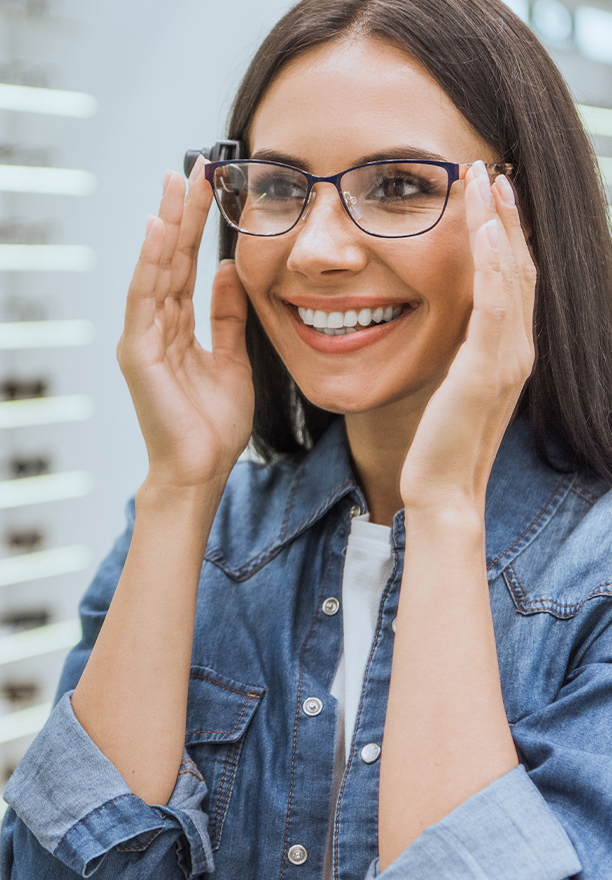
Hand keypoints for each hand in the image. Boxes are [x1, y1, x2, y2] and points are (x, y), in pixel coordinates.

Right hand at [117, 157, 253, 489]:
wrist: (202, 470)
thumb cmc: (213, 424)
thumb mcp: (231, 359)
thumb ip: (227, 317)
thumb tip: (231, 271)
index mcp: (177, 328)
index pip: (185, 266)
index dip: (194, 226)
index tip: (207, 186)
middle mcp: (155, 326)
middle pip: (168, 259)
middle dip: (179, 212)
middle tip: (192, 166)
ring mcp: (143, 337)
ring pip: (155, 269)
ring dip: (166, 224)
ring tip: (176, 182)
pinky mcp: (138, 352)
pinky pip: (145, 299)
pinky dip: (149, 262)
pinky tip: (156, 229)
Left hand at [399, 163, 535, 513]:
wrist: (443, 489)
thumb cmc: (443, 442)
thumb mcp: (454, 385)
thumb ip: (462, 350)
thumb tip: (449, 319)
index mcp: (509, 351)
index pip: (514, 279)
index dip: (508, 234)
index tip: (492, 195)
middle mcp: (518, 349)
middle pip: (520, 266)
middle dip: (507, 215)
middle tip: (493, 171)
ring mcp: (507, 359)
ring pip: (512, 275)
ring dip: (500, 223)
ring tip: (487, 179)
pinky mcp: (486, 370)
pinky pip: (494, 305)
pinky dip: (493, 262)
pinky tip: (486, 228)